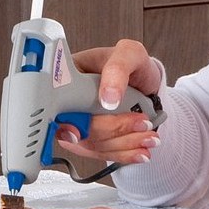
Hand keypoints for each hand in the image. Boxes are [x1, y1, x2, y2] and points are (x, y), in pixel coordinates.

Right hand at [56, 39, 162, 164]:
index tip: (78, 133)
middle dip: (113, 131)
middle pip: (78, 129)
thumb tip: (107, 97)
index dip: (65, 123)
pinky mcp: (91, 140)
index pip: (58, 106)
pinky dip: (124, 154)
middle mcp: (67, 103)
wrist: (146, 82)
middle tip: (142, 123)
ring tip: (149, 136)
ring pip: (92, 145)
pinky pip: (101, 154)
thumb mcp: (130, 54)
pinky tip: (139, 151)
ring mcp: (78, 124)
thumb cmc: (133, 64)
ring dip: (124, 144)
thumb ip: (117, 69)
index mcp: (65, 79)